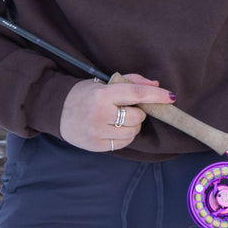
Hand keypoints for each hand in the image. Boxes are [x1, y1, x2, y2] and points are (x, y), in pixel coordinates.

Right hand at [59, 73, 174, 152]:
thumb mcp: (105, 83)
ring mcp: (97, 132)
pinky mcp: (96, 146)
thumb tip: (157, 86)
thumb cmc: (85, 93)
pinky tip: (114, 129)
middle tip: (126, 108)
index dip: (156, 96)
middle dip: (138, 113)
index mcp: (103, 95)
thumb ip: (132, 82)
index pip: (136, 94)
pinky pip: (122, 144)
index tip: (171, 97)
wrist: (57, 110)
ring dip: (132, 126)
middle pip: (137, 117)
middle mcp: (100, 114)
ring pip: (132, 133)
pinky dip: (124, 136)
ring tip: (119, 119)